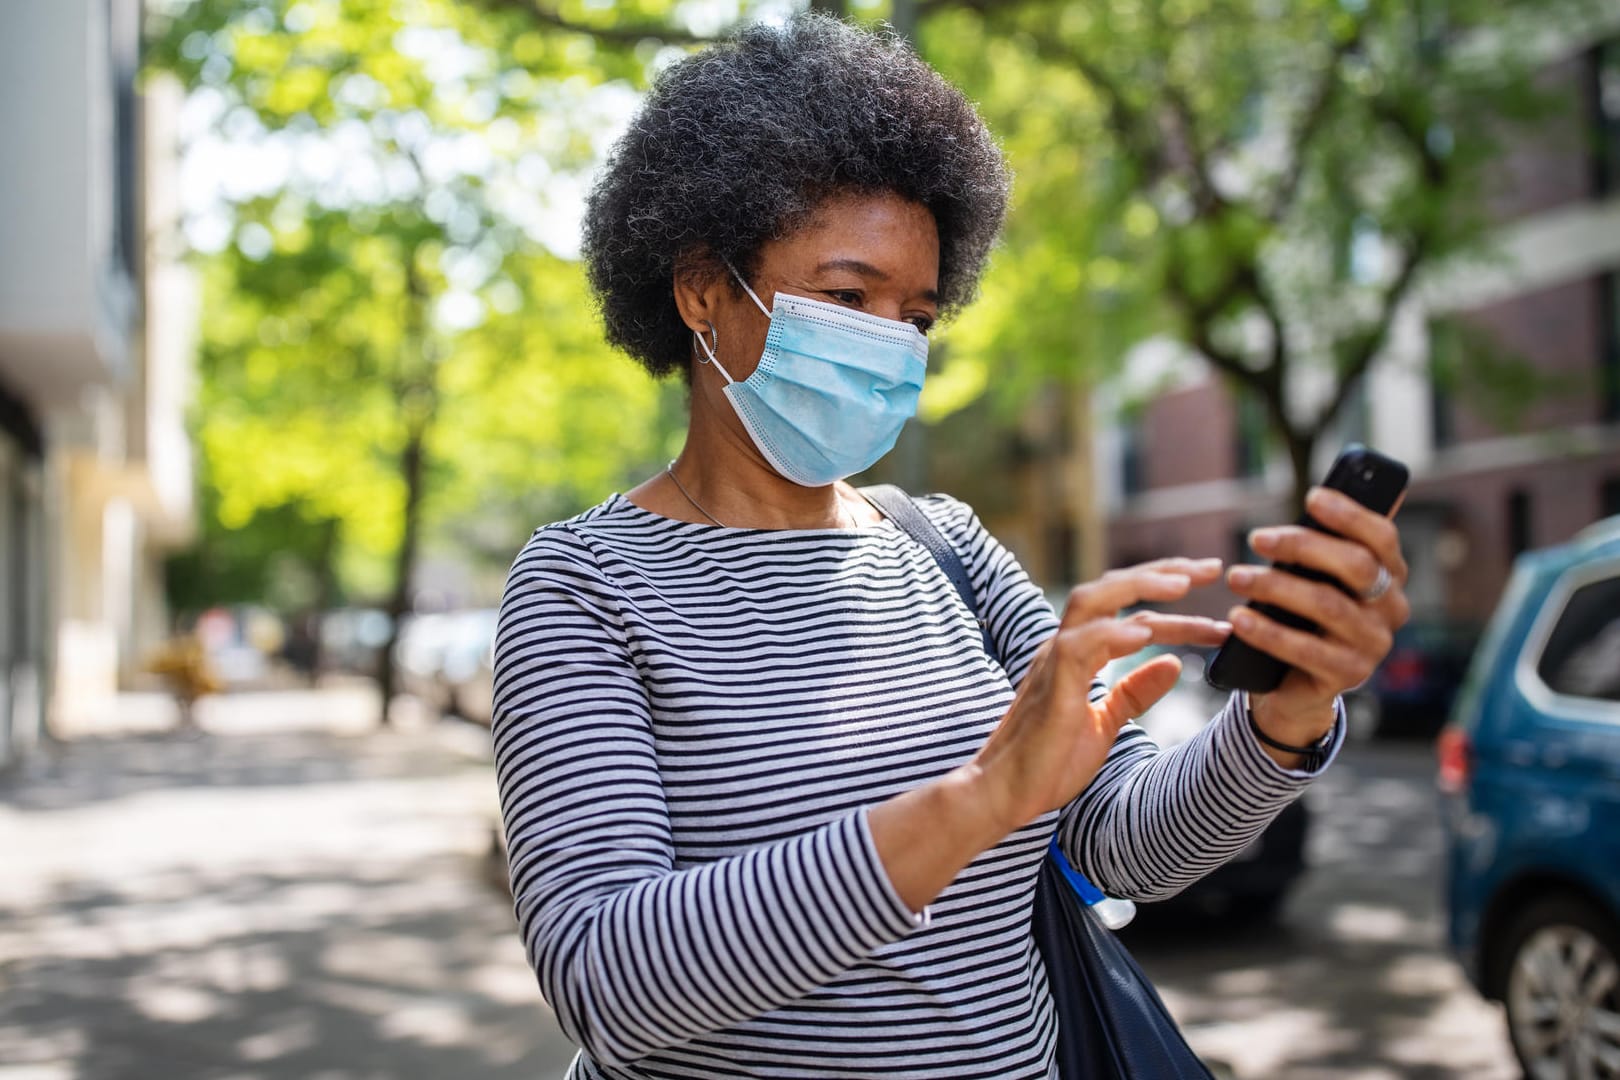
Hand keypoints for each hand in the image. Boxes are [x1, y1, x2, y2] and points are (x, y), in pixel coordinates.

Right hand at [970, 558, 1230, 832]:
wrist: (1007, 793)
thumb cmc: (1049, 760)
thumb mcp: (1105, 723)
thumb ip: (1135, 692)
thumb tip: (1174, 665)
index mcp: (1078, 653)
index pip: (1129, 611)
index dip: (1170, 599)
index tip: (1211, 591)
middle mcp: (1065, 646)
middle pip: (1111, 588)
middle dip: (1161, 573)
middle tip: (1211, 568)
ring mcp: (1054, 660)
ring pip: (1093, 601)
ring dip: (1139, 587)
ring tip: (1184, 585)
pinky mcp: (1051, 683)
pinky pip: (1079, 645)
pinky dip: (1112, 633)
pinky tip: (1146, 632)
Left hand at [1225, 487, 1411, 747]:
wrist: (1292, 684)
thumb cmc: (1302, 618)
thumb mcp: (1314, 580)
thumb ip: (1321, 549)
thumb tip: (1319, 499)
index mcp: (1389, 576)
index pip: (1382, 538)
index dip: (1350, 515)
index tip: (1312, 497)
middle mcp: (1391, 609)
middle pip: (1356, 566)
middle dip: (1303, 546)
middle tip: (1256, 538)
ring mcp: (1373, 645)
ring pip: (1328, 605)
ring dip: (1276, 586)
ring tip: (1236, 577)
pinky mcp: (1348, 675)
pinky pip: (1306, 649)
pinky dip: (1268, 632)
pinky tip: (1239, 619)